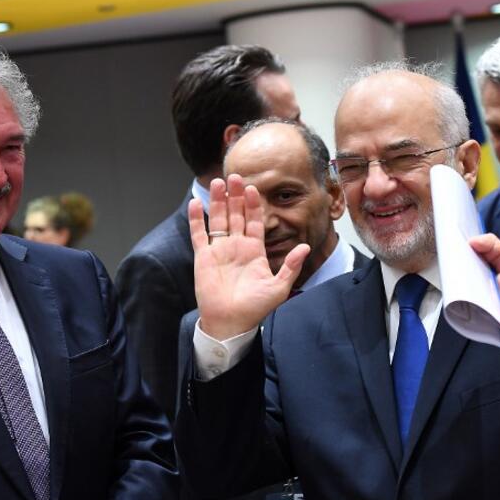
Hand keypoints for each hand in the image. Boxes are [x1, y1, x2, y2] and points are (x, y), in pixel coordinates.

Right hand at [189, 175, 309, 340]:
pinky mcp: (203, 257)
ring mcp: (219, 250)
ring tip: (218, 182)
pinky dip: (196, 219)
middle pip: (236, 214)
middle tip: (235, 176)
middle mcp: (236, 246)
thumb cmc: (255, 308)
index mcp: (254, 251)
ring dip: (217, 201)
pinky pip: (199, 234)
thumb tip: (305, 247)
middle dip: (235, 196)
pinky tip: (195, 202)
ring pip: (218, 219)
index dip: (254, 205)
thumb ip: (291, 266)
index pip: (255, 221)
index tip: (254, 188)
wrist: (231, 323)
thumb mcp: (279, 287)